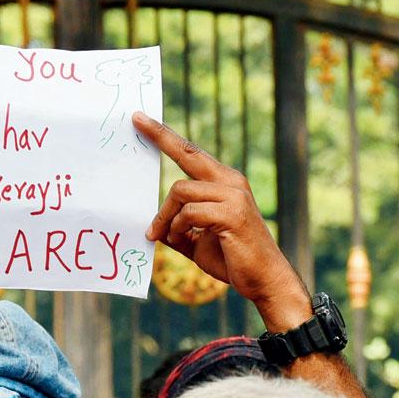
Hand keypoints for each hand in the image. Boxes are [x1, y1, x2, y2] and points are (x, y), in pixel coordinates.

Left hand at [133, 112, 309, 322]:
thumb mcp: (198, 240)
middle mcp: (230, 181)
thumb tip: (153, 227)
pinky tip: (182, 239)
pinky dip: (178, 227)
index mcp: (225, 182)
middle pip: (187, 152)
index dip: (166, 135)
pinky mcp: (232, 213)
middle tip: (135, 119)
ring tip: (161, 234)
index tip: (142, 118)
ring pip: (180, 190)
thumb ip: (178, 228)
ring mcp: (233, 195)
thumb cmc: (232, 258)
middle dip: (160, 135)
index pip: (191, 152)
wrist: (264, 279)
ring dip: (164, 215)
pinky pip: (190, 212)